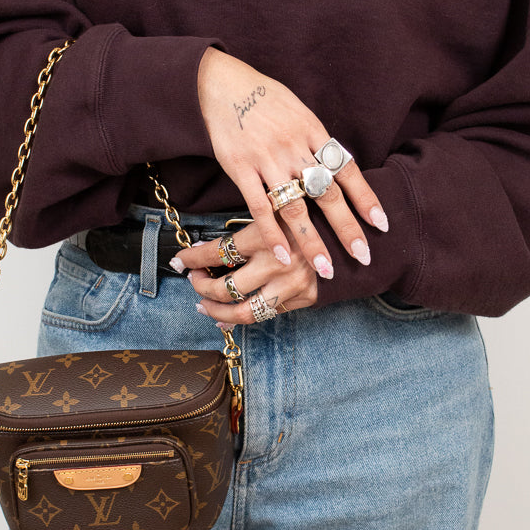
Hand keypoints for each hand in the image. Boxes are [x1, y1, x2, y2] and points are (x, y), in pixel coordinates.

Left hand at [172, 222, 317, 323]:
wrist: (350, 230)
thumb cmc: (305, 215)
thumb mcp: (272, 210)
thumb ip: (242, 230)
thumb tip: (203, 251)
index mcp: (265, 236)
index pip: (215, 252)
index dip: (191, 258)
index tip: (179, 261)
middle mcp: (277, 263)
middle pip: (224, 288)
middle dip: (200, 287)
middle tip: (193, 281)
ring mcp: (292, 284)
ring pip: (243, 312)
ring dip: (217, 312)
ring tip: (204, 306)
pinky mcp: (305, 298)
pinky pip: (266, 314)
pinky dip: (244, 319)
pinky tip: (229, 316)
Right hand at [197, 47, 387, 279]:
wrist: (223, 85)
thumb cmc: (264, 99)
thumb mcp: (299, 112)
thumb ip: (316, 141)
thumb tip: (337, 168)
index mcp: (313, 132)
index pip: (346, 170)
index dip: (366, 198)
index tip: (381, 224)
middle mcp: (294, 148)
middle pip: (327, 194)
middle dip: (347, 228)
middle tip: (363, 256)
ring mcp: (267, 160)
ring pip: (295, 207)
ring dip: (312, 241)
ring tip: (326, 268)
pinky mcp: (241, 169)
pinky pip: (259, 207)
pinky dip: (272, 233)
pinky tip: (284, 255)